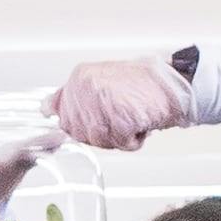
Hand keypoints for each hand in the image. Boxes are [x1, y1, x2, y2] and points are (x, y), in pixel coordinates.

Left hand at [45, 55, 187, 150]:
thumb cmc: (140, 86)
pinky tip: (140, 122)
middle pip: (82, 134)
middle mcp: (86, 86)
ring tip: (132, 117)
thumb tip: (46, 108)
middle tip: (121, 117)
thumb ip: (69, 96)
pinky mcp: (121, 116)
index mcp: (78, 77)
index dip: (88, 125)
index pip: (66, 120)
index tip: (105, 116)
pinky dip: (133, 140)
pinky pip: (120, 143)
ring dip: (118, 137)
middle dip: (102, 133)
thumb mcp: (99, 82)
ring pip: (99, 141)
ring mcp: (102, 100)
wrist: (173, 82)